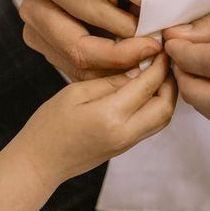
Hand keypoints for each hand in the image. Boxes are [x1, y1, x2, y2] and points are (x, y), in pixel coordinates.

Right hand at [14, 53, 176, 184]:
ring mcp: (127, 143)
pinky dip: (156, 106)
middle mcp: (125, 133)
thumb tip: (138, 71)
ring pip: (163, 118)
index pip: (148, 85)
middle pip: (165, 106)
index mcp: (110, 116)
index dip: (159, 64)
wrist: (40, 163)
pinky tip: (146, 90)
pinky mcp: (126, 147)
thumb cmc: (49, 125)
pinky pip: (152, 125)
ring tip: (158, 73)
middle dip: (170, 81)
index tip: (160, 48)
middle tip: (163, 60)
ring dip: (166, 95)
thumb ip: (109, 81)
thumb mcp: (75, 92)